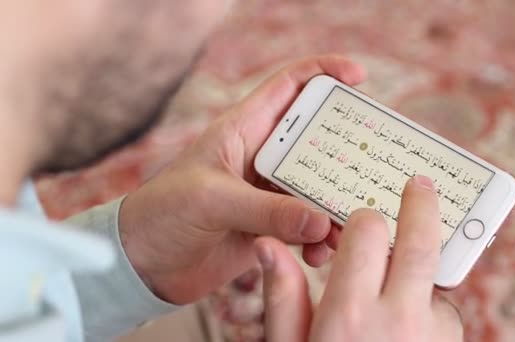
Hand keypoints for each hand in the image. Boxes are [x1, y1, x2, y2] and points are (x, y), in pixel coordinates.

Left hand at [118, 55, 366, 303]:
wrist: (142, 266)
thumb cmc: (162, 215)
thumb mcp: (211, 200)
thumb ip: (267, 210)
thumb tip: (322, 220)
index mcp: (244, 130)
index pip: (290, 86)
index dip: (325, 72)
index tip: (359, 77)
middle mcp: (262, 158)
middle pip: (317, 141)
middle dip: (346, 151)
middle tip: (371, 168)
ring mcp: (268, 194)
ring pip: (318, 189)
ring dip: (336, 205)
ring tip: (345, 226)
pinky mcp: (270, 228)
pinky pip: (308, 228)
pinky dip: (320, 239)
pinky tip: (319, 253)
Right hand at [256, 176, 463, 341]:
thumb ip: (282, 296)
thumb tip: (267, 245)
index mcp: (348, 314)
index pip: (367, 232)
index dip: (363, 219)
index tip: (362, 217)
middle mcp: (398, 320)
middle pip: (422, 241)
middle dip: (422, 206)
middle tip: (420, 185)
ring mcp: (432, 334)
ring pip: (435, 279)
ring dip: (418, 276)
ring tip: (392, 302)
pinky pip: (445, 311)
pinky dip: (428, 309)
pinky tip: (404, 331)